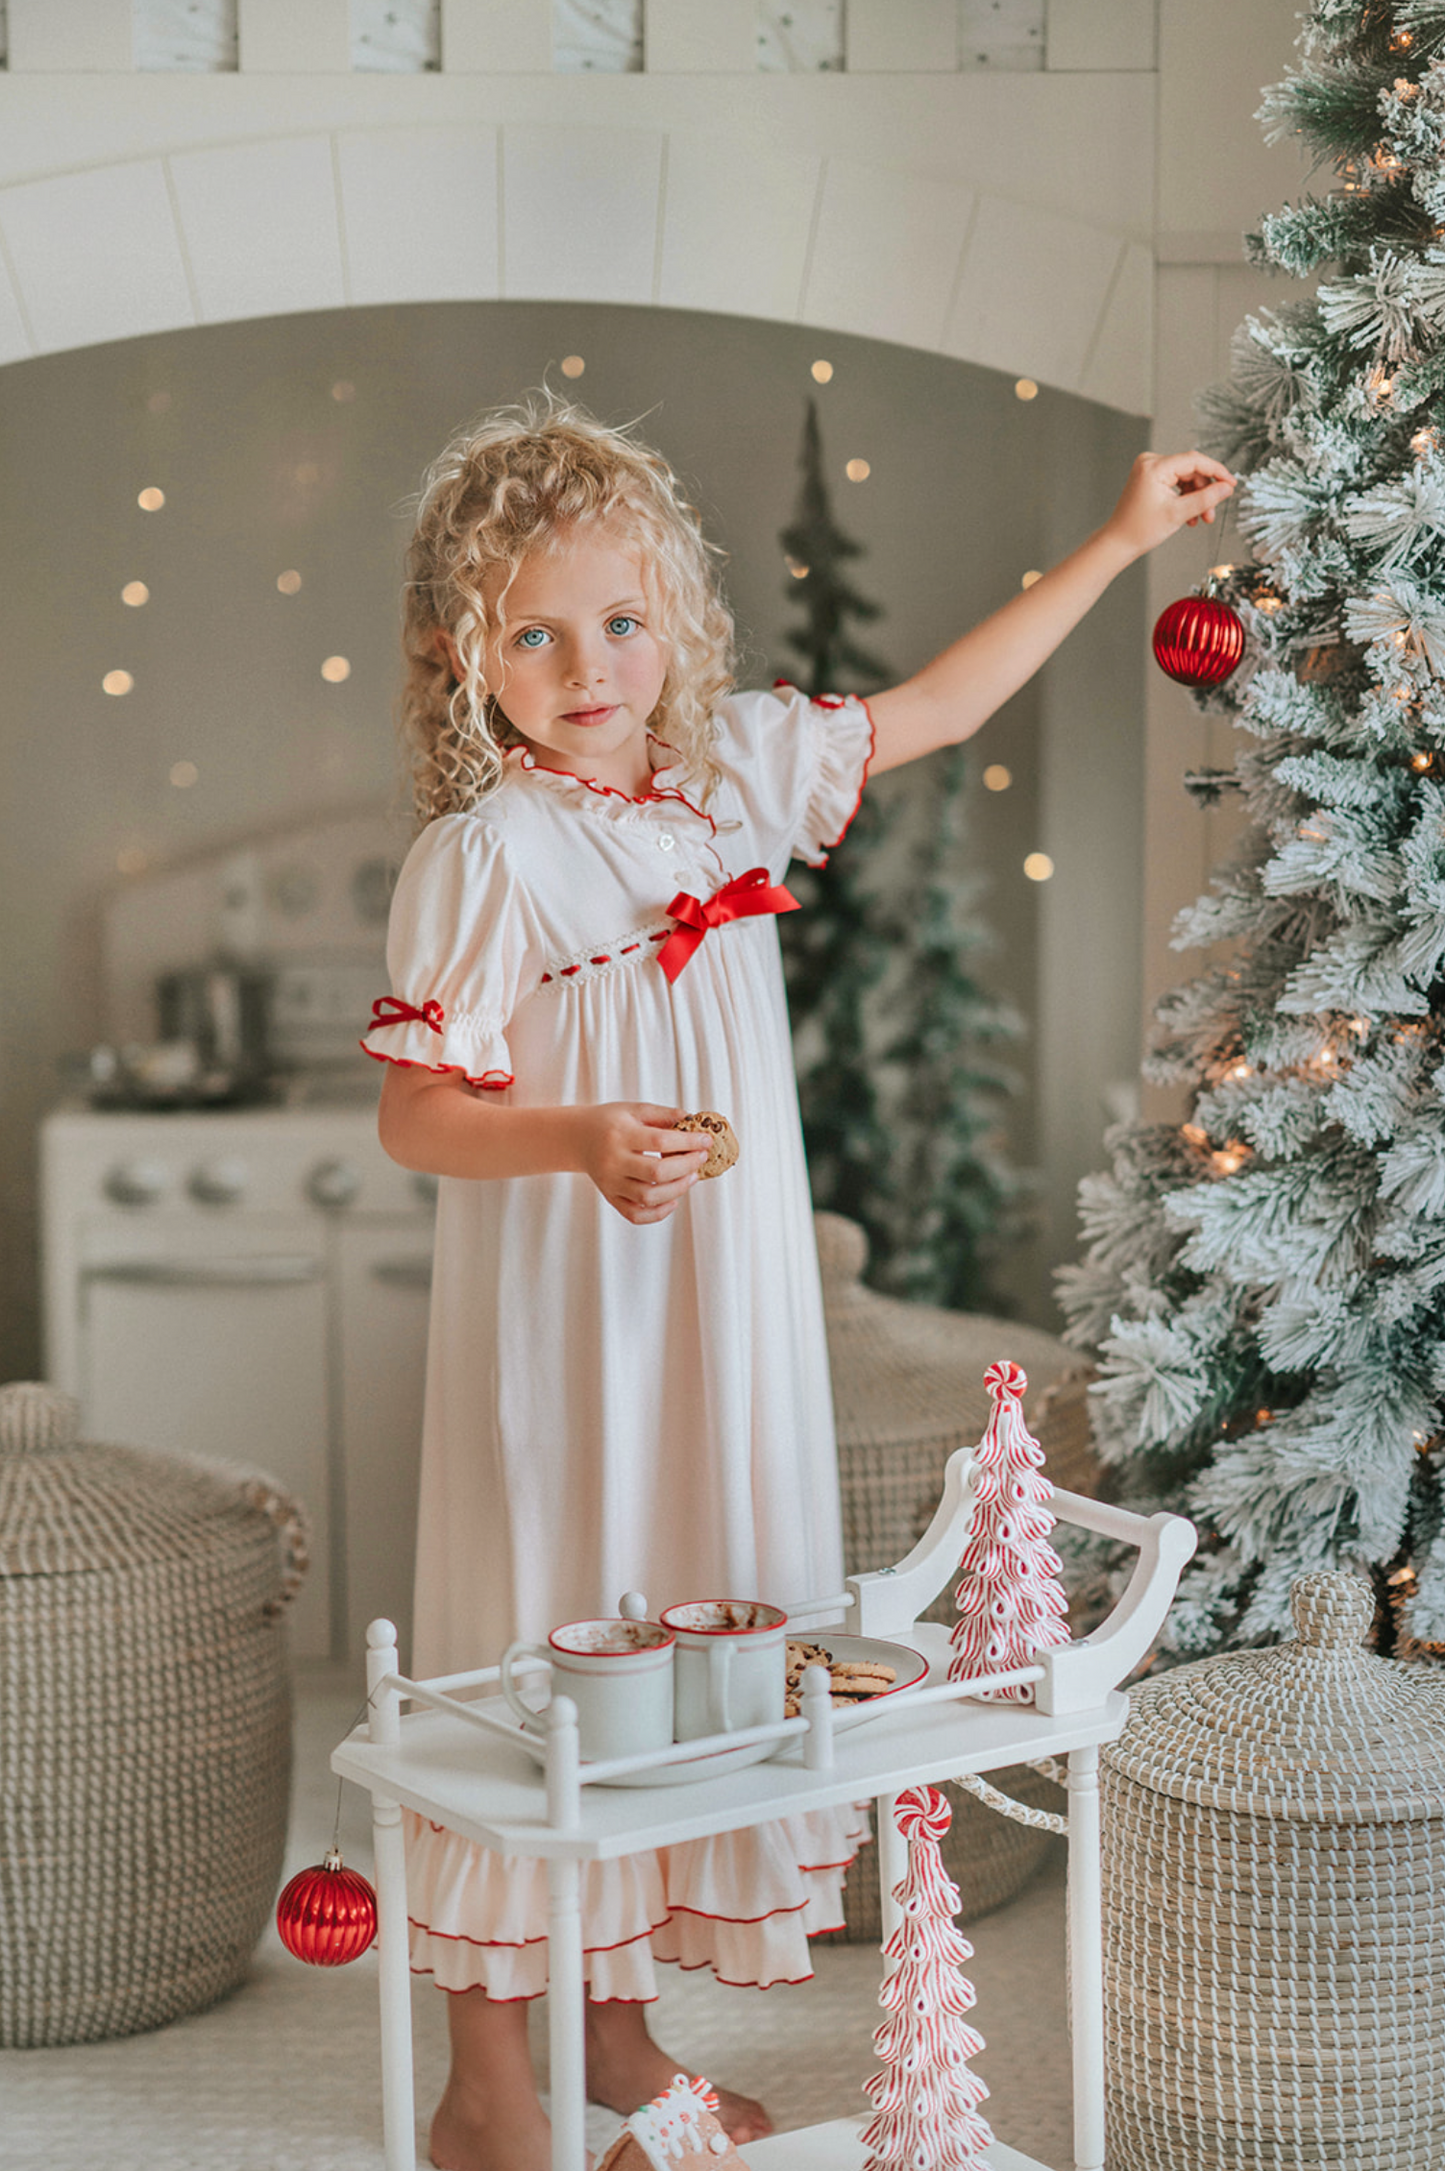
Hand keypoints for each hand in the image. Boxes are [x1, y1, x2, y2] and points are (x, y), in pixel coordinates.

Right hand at [572, 1102, 710, 1224]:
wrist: (578, 1138)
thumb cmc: (610, 1122)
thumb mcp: (635, 1110)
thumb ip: (664, 1114)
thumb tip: (694, 1120)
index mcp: (620, 1135)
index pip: (660, 1141)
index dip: (688, 1142)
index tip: (706, 1141)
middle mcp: (613, 1161)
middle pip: (657, 1172)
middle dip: (687, 1166)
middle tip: (701, 1158)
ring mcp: (611, 1183)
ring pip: (648, 1197)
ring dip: (678, 1189)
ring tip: (691, 1177)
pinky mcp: (610, 1197)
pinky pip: (635, 1215)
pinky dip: (658, 1213)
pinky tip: (672, 1200)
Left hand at [1102, 450, 1236, 562]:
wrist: (1118, 542)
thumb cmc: (1140, 530)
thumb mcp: (1178, 514)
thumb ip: (1206, 499)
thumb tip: (1227, 488)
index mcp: (1154, 466)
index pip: (1195, 460)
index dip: (1217, 471)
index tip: (1232, 484)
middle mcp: (1150, 462)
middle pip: (1191, 470)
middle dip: (1205, 492)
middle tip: (1211, 513)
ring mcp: (1149, 468)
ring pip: (1186, 477)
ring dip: (1196, 497)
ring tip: (1200, 518)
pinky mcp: (1150, 477)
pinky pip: (1176, 482)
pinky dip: (1185, 497)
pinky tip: (1190, 515)